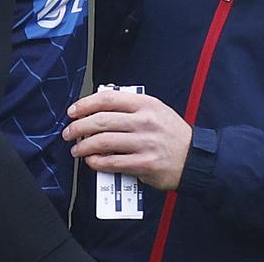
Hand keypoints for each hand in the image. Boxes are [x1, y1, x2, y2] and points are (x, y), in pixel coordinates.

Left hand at [63, 90, 191, 190]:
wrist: (194, 158)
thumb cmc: (172, 134)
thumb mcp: (157, 110)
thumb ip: (132, 107)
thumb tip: (101, 108)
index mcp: (146, 104)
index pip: (108, 99)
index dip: (85, 104)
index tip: (73, 111)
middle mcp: (144, 121)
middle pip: (100, 121)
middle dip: (78, 126)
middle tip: (69, 132)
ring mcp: (144, 143)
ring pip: (102, 142)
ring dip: (83, 146)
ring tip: (76, 149)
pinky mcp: (143, 164)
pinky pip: (112, 162)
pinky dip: (96, 162)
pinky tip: (91, 161)